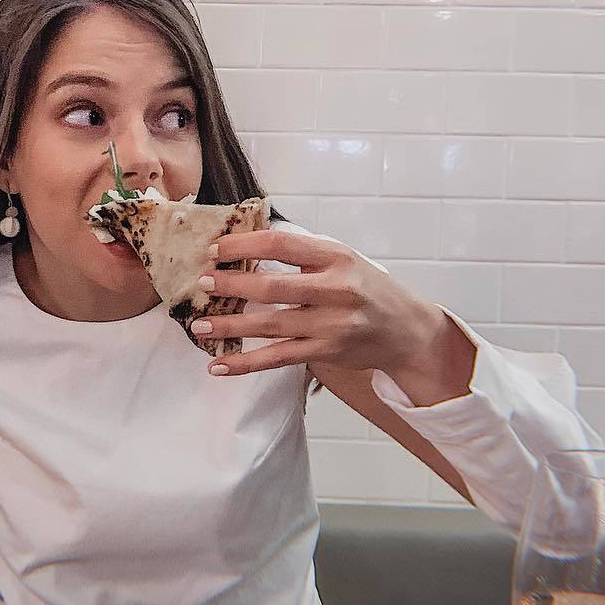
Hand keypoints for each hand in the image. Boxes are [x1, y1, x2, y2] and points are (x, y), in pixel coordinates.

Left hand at [195, 230, 474, 405]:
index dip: (244, 245)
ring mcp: (331, 325)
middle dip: (231, 285)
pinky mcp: (325, 353)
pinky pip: (277, 359)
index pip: (281, 244)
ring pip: (270, 326)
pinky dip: (245, 364)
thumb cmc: (367, 288)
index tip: (216, 249)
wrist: (404, 330)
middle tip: (202, 282)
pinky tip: (219, 365)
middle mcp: (335, 289)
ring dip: (230, 327)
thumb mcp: (343, 258)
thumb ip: (303, 252)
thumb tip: (249, 239)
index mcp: (336, 257)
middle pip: (272, 287)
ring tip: (200, 326)